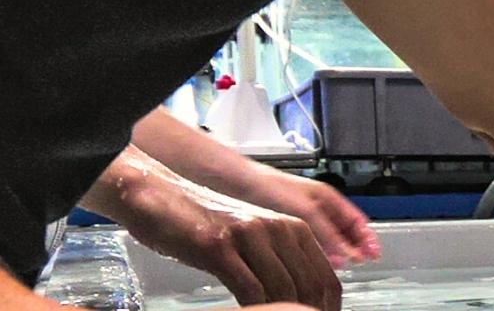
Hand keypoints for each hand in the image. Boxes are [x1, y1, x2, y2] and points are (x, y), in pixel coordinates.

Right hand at [120, 177, 340, 310]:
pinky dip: (253, 309)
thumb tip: (298, 300)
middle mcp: (278, 228)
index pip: (327, 278)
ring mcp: (249, 236)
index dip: (328, 306)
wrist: (162, 197)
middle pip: (309, 286)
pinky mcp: (219, 246)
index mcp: (294, 228)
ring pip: (282, 290)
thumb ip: (278, 265)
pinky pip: (248, 289)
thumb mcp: (253, 241)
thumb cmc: (206, 224)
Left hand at [229, 169, 379, 268]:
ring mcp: (305, 216)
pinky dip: (318, 251)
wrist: (238, 184)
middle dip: (355, 246)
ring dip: (337, 250)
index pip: (358, 220)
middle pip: (346, 230)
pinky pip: (312, 240)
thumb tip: (348, 255)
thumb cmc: (270, 187)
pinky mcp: (289, 225)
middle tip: (360, 263)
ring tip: (341, 265)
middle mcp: (320, 207)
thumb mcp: (306, 211)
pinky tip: (315, 260)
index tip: (374, 254)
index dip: (368, 237)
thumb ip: (328, 233)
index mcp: (329, 199)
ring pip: (329, 237)